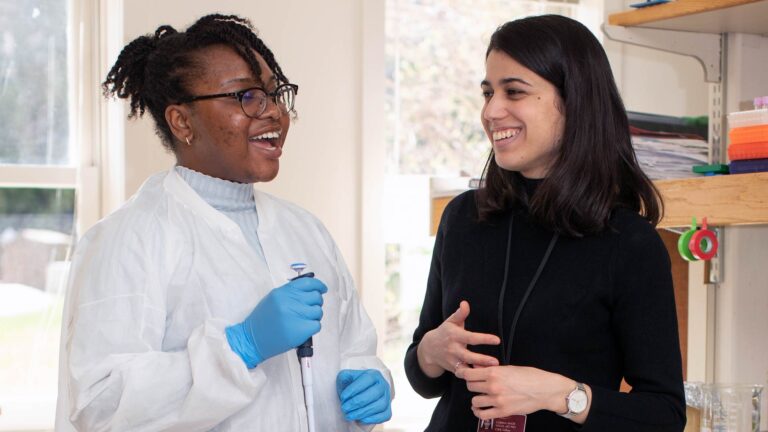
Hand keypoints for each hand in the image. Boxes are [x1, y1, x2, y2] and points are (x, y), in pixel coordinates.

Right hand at [225, 277, 326, 367]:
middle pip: (316, 297)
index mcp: (283, 292)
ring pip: (318, 311)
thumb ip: (290, 293)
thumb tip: (311, 290)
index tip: (322, 289)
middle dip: (316, 303)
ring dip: (314, 317)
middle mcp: (289, 301)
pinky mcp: (300, 330)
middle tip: (308, 310)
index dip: (318, 285)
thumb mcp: (273, 299)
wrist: (252, 339)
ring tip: (303, 321)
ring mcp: (295, 315)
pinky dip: (312, 328)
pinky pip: (317, 325)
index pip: (308, 283)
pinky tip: (303, 330)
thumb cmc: (263, 320)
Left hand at [336, 369, 391, 423]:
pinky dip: (372, 418)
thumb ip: (345, 376)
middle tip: (344, 408)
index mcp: (374, 375)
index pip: (367, 379)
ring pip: (380, 405)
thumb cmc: (352, 386)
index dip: (355, 388)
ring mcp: (387, 398)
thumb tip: (345, 378)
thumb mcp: (346, 378)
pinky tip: (360, 419)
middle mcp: (383, 385)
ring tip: (349, 415)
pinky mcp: (387, 411)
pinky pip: (384, 416)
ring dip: (362, 412)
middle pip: (374, 393)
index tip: (343, 397)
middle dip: (357, 402)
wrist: (359, 396)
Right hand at [417, 301, 500, 377]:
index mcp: (455, 336)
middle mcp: (453, 349)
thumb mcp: (450, 322)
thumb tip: (465, 303)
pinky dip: (472, 376)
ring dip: (478, 370)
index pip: (471, 337)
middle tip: (495, 362)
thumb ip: (460, 314)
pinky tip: (483, 377)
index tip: (497, 340)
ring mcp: (452, 360)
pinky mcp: (453, 369)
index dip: (484, 339)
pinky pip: (464, 374)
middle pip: (468, 356)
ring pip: (466, 367)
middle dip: (482, 359)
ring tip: (492, 372)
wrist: (429, 349)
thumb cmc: (445, 332)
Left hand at [456, 365, 575, 419]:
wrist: (544, 389)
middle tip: (478, 384)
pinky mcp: (502, 411)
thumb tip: (476, 368)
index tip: (462, 373)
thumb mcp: (509, 368)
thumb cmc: (530, 376)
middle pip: (470, 386)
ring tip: (482, 396)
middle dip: (472, 385)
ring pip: (474, 401)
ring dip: (477, 399)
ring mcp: (497, 400)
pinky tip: (480, 409)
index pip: (468, 374)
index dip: (463, 373)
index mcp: (494, 372)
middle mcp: (493, 386)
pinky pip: (483, 415)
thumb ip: (491, 369)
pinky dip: (479, 412)